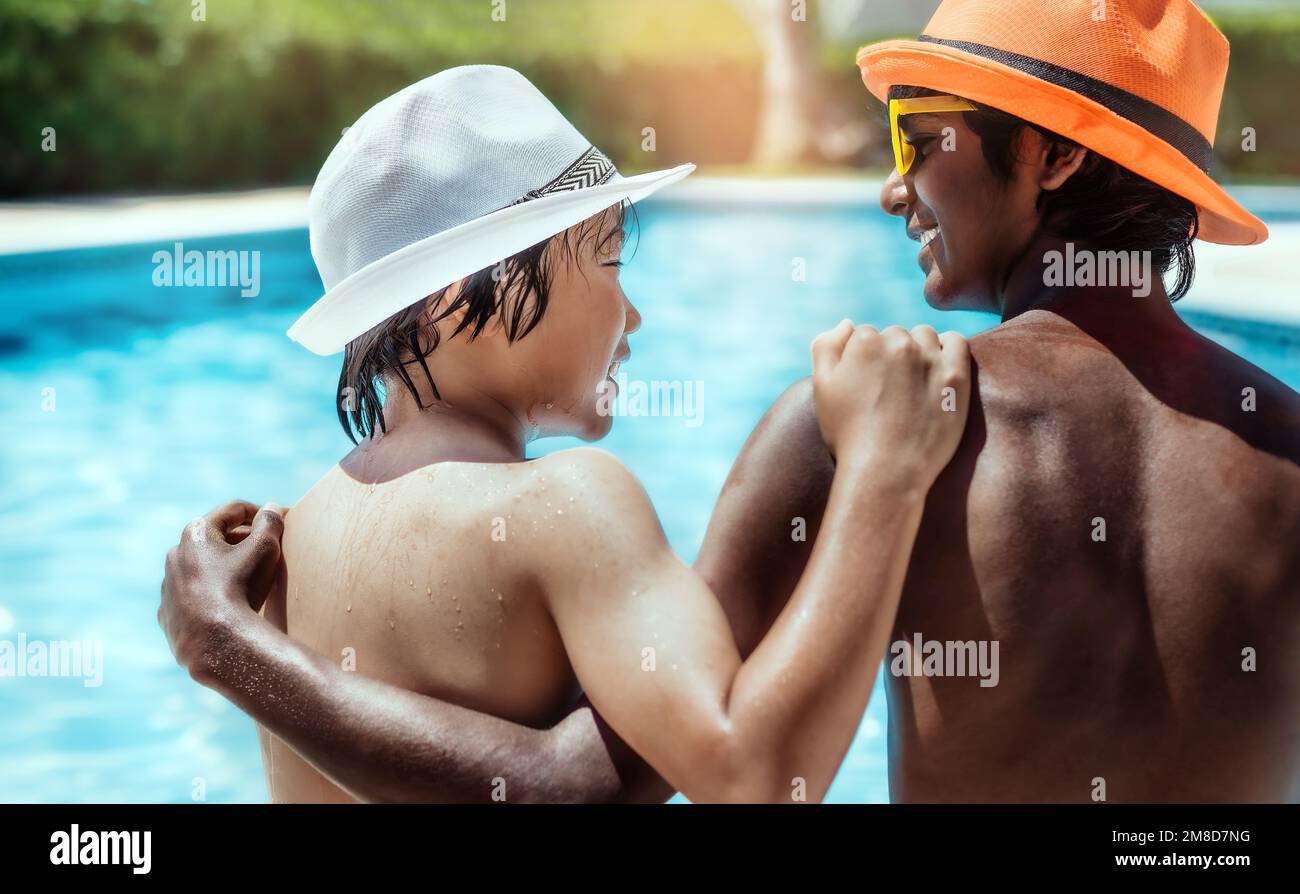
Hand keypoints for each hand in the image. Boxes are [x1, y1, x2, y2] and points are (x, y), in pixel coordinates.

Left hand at [158, 500, 286, 680]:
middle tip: (267, 552)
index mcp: (196, 533)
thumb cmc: (240, 587)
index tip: (277, 521)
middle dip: (242, 542)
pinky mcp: (168, 614)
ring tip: (247, 583)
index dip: (260, 513)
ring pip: (201, 569)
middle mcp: (176, 554)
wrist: (215, 641)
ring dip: (223, 569)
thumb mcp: (264, 548)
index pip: (233, 511)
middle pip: (215, 539)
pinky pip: (190, 598)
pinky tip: (226, 607)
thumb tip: (271, 508)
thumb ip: (270, 523)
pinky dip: (208, 596)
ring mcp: (168, 586)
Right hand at [811, 321, 969, 479]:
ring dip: (919, 351)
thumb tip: (847, 323)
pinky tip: (939, 371)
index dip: (863, 362)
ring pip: (924, 336)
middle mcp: (898, 342)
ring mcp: (930, 358)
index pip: (864, 336)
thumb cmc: (848, 433)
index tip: (866, 388)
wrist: (884, 471)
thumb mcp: (821, 388)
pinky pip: (957, 343)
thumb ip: (826, 346)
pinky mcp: (956, 376)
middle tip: (889, 392)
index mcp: (864, 341)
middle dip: (890, 357)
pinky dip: (948, 349)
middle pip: (895, 336)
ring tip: (912, 385)